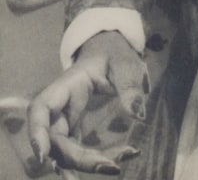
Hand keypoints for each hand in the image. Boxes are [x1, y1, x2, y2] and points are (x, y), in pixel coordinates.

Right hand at [28, 31, 147, 176]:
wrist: (111, 54)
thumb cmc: (115, 54)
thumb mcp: (125, 63)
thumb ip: (130, 85)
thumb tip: (138, 115)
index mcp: (67, 84)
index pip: (41, 108)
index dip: (37, 133)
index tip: (44, 157)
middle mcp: (60, 106)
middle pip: (56, 139)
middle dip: (78, 158)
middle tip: (112, 166)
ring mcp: (65, 120)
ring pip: (65, 151)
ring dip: (86, 163)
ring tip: (116, 167)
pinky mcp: (74, 130)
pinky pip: (77, 151)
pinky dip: (93, 160)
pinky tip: (114, 163)